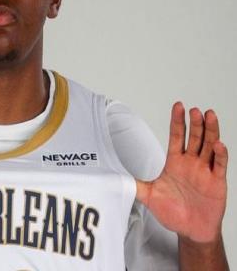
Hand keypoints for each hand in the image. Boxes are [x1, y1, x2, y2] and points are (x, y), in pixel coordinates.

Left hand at [136, 102, 227, 242]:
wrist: (191, 231)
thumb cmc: (173, 212)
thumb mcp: (149, 196)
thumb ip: (135, 184)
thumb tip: (117, 178)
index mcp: (175, 162)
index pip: (177, 136)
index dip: (177, 121)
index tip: (178, 106)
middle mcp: (191, 163)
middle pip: (195, 137)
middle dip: (194, 123)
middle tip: (193, 109)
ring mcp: (204, 171)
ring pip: (209, 146)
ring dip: (210, 131)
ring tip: (209, 116)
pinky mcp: (216, 182)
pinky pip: (219, 166)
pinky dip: (220, 155)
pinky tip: (218, 145)